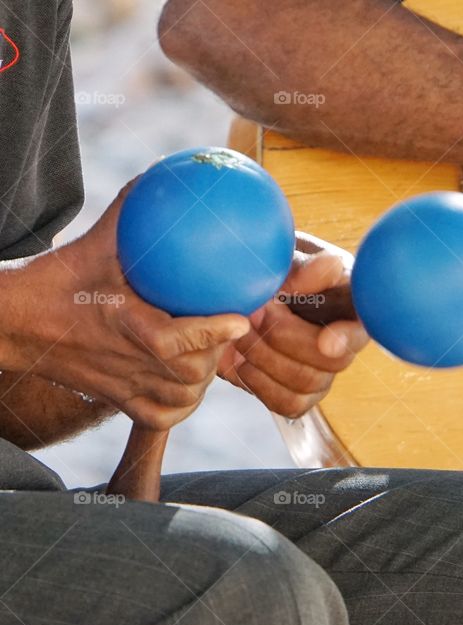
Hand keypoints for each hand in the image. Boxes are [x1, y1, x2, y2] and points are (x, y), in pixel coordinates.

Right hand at [3, 181, 250, 429]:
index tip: (242, 318)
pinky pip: (160, 416)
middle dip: (216, 353)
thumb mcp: (96, 241)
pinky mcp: (115, 401)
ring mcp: (121, 385)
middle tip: (229, 328)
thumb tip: (166, 172)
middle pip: (189, 373)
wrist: (13, 323)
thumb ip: (132, 211)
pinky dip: (181, 404)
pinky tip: (190, 383)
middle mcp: (125, 360)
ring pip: (181, 398)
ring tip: (212, 353)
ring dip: (203, 378)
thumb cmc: (57, 279)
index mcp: (122, 323)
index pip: (175, 340)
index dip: (213, 332)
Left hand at [218, 232, 368, 417]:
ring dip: (265, 357)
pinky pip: (288, 403)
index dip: (347, 337)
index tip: (325, 342)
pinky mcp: (302, 394)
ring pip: (308, 382)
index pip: (363, 323)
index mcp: (350, 300)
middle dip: (285, 338)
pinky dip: (258, 382)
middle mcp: (344, 339)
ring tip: (240, 330)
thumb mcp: (282, 256)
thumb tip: (331, 266)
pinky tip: (241, 359)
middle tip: (253, 312)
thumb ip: (304, 265)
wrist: (236, 293)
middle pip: (333, 360)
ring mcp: (324, 371)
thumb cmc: (267, 267)